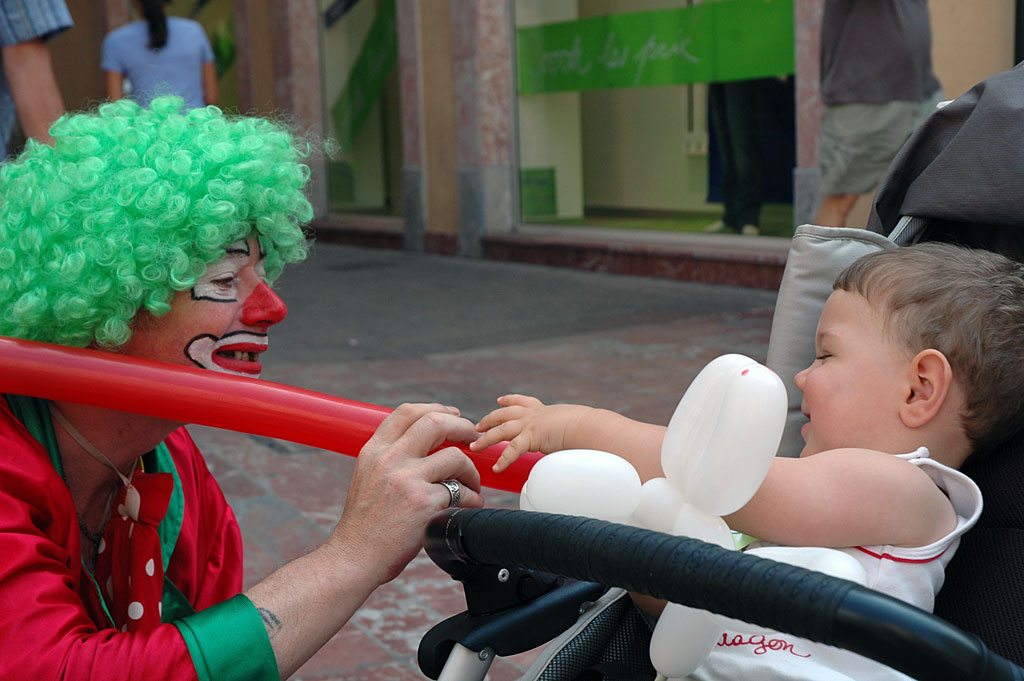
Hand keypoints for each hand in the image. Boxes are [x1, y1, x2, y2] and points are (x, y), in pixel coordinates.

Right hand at [328, 403, 483, 584]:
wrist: (354, 558)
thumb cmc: (364, 524)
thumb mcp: (367, 477)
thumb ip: (391, 458)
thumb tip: (427, 445)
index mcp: (373, 450)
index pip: (407, 412)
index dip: (436, 409)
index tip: (453, 415)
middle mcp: (388, 459)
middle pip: (435, 423)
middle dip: (462, 427)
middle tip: (474, 438)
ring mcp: (406, 479)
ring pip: (455, 458)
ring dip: (472, 471)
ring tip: (472, 486)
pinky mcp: (423, 502)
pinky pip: (461, 492)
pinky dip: (472, 498)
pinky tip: (470, 506)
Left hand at [471, 395, 591, 472]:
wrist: (590, 426)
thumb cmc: (588, 429)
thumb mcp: (572, 428)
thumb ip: (565, 434)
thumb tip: (574, 443)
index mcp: (544, 410)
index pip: (522, 401)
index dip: (510, 400)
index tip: (499, 400)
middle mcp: (535, 414)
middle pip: (504, 414)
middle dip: (489, 419)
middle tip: (477, 426)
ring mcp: (531, 424)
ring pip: (501, 430)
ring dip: (486, 439)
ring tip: (475, 448)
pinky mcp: (532, 436)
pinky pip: (512, 450)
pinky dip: (503, 459)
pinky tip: (496, 468)